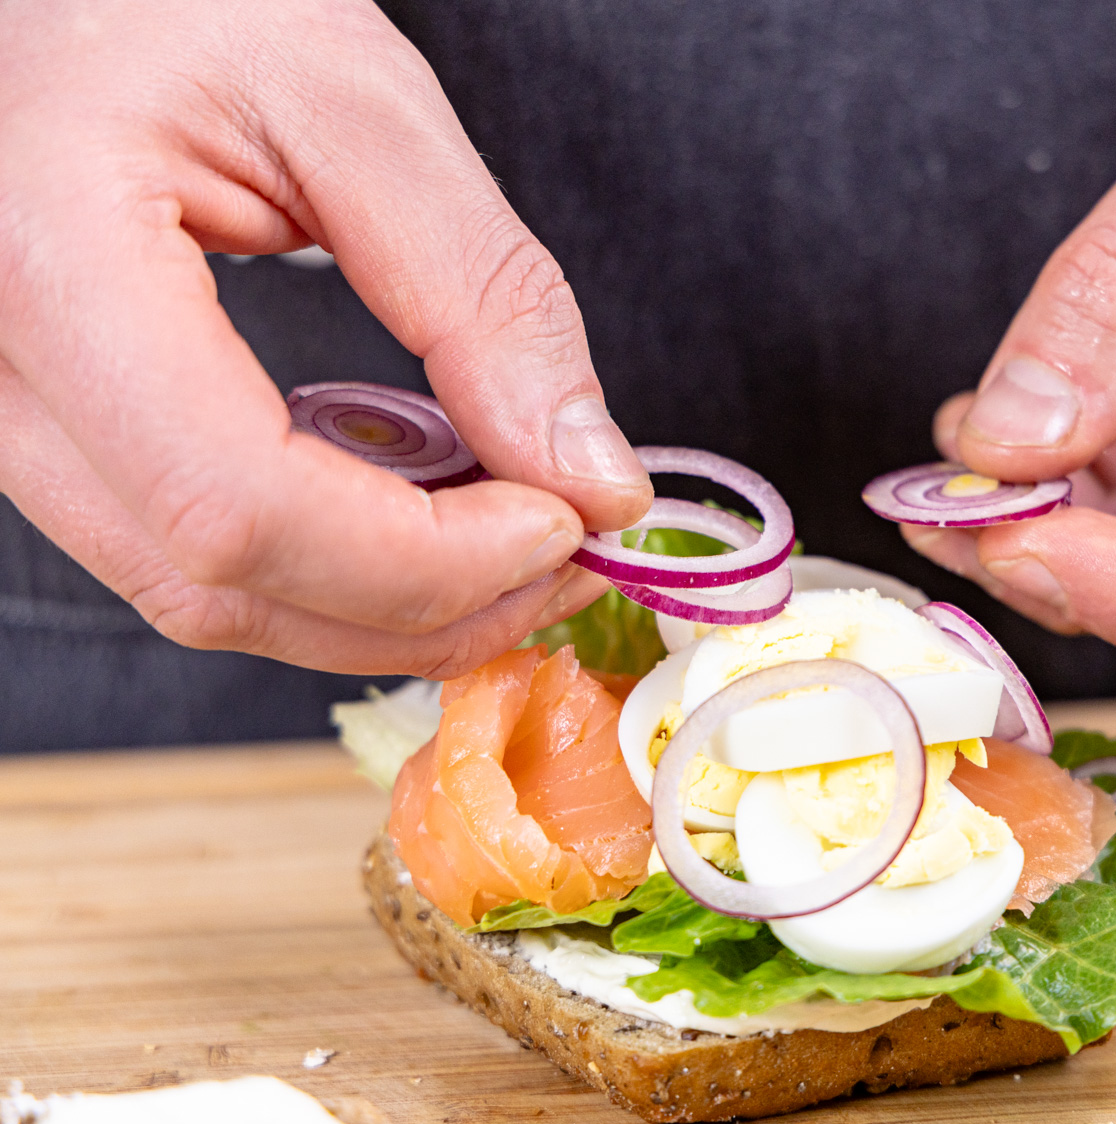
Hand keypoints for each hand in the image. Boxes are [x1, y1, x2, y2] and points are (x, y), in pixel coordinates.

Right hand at [0, 0, 650, 676]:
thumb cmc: (184, 1)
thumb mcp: (361, 107)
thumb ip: (483, 298)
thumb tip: (587, 476)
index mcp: (45, 255)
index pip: (237, 503)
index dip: (424, 558)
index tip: (563, 525)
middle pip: (218, 581)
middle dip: (429, 602)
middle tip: (570, 550)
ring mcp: (5, 409)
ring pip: (201, 595)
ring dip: (386, 602)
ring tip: (516, 533)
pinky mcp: (52, 426)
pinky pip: (190, 550)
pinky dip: (331, 565)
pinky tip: (429, 516)